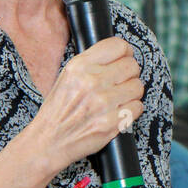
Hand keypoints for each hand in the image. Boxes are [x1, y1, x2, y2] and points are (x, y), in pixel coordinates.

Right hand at [30, 36, 144, 174]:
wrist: (49, 141)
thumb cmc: (58, 110)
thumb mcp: (67, 76)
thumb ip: (92, 63)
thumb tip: (120, 54)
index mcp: (79, 66)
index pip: (119, 46)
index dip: (126, 53)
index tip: (124, 60)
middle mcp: (91, 81)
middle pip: (132, 65)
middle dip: (129, 74)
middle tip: (120, 83)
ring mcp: (102, 103)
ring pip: (137, 86)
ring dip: (131, 93)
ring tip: (118, 99)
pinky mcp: (111, 122)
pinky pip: (137, 107)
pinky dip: (131, 110)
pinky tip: (117, 112)